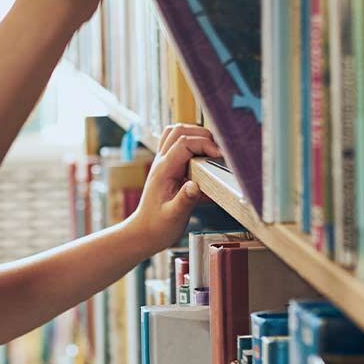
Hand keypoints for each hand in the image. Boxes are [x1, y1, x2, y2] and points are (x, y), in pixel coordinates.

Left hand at [124, 124, 222, 252]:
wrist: (143, 232)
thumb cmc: (158, 227)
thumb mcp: (174, 217)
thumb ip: (185, 201)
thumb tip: (196, 185)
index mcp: (164, 170)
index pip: (184, 143)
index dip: (204, 144)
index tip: (219, 156)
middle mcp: (161, 162)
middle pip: (179, 130)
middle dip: (201, 134)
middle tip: (217, 150)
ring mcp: (162, 163)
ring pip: (175, 133)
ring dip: (194, 135)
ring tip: (210, 149)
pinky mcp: (167, 168)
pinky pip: (176, 144)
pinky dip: (190, 143)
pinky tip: (201, 158)